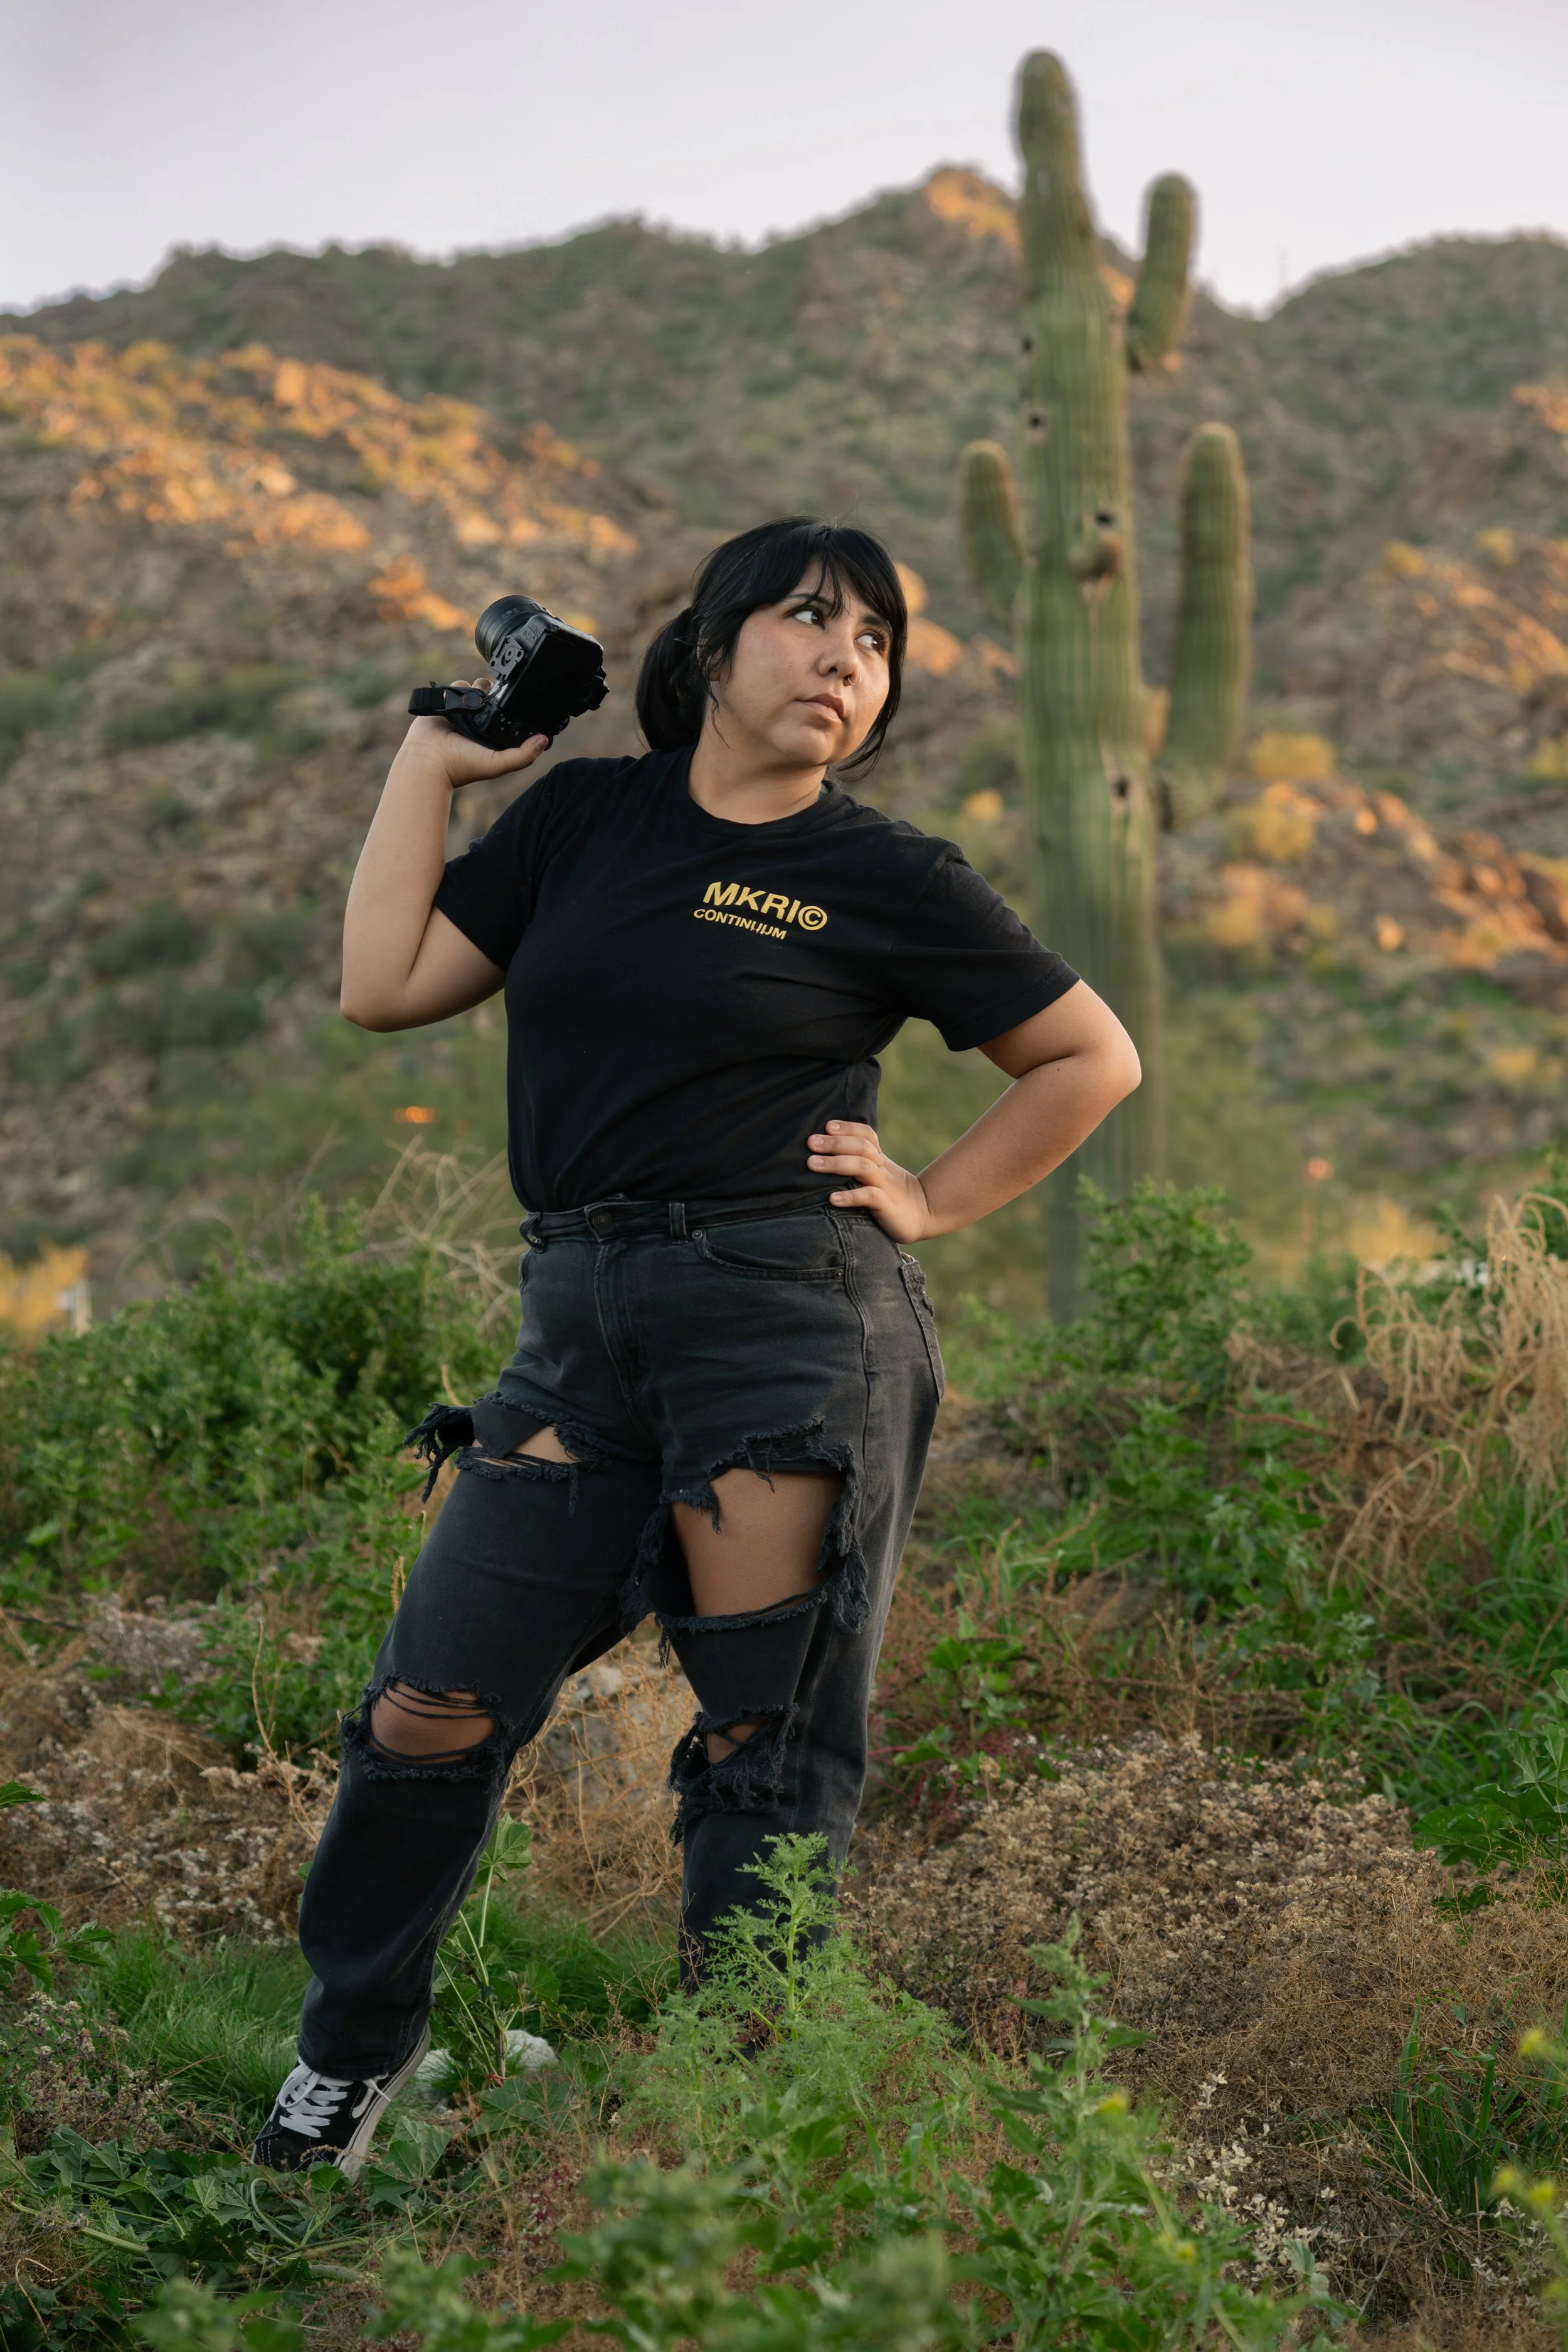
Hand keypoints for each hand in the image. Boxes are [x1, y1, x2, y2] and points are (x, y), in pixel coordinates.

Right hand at [404, 680, 549, 789]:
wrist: (428, 760)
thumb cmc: (462, 766)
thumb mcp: (498, 764)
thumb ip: (523, 756)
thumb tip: (544, 739)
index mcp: (490, 735)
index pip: (507, 714)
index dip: (514, 706)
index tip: (519, 699)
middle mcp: (475, 723)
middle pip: (490, 696)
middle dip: (492, 691)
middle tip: (490, 697)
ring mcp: (459, 712)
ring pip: (472, 688)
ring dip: (474, 688)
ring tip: (471, 701)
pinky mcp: (444, 704)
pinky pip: (454, 687)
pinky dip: (457, 688)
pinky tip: (458, 697)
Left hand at [807, 1121, 930, 1242]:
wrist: (926, 1215)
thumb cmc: (893, 1195)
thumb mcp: (879, 1175)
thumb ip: (858, 1164)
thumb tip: (824, 1157)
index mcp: (880, 1159)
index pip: (866, 1135)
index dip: (848, 1127)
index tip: (827, 1125)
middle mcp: (883, 1168)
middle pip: (861, 1147)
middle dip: (834, 1142)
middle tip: (810, 1142)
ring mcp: (886, 1185)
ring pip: (863, 1167)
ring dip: (836, 1163)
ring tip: (812, 1164)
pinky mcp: (888, 1205)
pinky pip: (869, 1197)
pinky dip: (850, 1196)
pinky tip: (832, 1199)